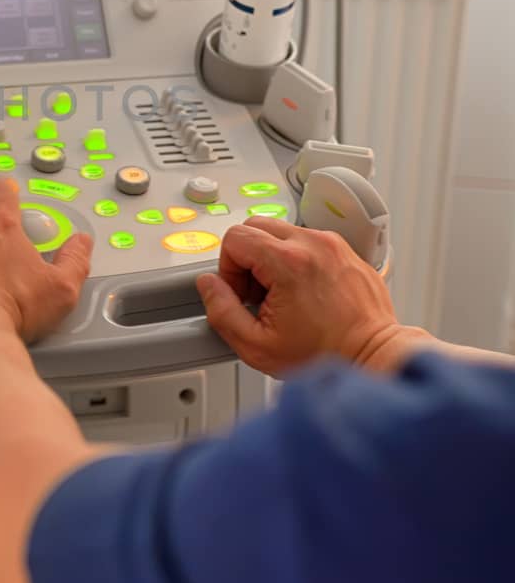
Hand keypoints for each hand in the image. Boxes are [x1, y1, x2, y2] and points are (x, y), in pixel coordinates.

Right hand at [196, 217, 417, 375]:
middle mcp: (313, 244)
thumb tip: (209, 285)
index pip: (235, 237)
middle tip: (258, 293)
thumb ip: (221, 311)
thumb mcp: (256, 345)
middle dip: (247, 258)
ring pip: (282, 232)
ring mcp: (333, 245)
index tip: (241, 293)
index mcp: (289, 262)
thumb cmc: (325, 355)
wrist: (374, 358)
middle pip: (256, 225)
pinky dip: (298, 260)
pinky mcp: (347, 251)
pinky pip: (309, 242)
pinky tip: (304, 293)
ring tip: (283, 295)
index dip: (228, 268)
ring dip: (272, 258)